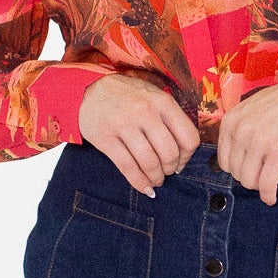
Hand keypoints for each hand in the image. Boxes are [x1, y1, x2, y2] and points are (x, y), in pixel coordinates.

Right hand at [78, 73, 199, 197]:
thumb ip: (170, 116)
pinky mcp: (106, 138)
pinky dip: (139, 183)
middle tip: (167, 172)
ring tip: (155, 180)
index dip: (187, 156)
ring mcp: (124, 124)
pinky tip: (145, 188)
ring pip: (149, 162)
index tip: (181, 161)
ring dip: (156, 178)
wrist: (89, 88)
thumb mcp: (153, 95)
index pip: (188, 136)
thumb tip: (184, 150)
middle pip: (169, 152)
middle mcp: (145, 111)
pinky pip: (128, 167)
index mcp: (162, 101)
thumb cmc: (127, 95)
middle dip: (171, 169)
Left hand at [217, 85, 277, 205]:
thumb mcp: (249, 109)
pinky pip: (267, 184)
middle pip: (236, 172)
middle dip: (249, 176)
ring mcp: (259, 143)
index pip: (223, 161)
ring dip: (259, 185)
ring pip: (249, 181)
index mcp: (231, 121)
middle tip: (261, 174)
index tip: (248, 169)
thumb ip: (238, 130)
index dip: (237, 168)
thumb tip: (233, 159)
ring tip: (268, 181)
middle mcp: (241, 132)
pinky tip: (272, 197)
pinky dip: (269, 195)